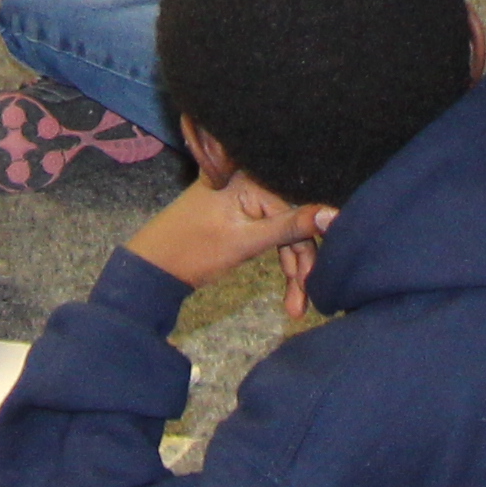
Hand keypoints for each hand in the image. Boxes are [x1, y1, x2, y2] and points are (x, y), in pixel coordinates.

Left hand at [124, 167, 332, 292]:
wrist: (150, 268)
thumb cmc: (193, 250)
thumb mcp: (247, 242)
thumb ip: (291, 227)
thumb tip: (335, 213)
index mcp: (251, 177)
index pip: (298, 211)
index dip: (310, 248)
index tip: (319, 282)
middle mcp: (249, 179)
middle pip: (292, 223)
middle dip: (300, 266)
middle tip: (302, 305)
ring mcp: (243, 197)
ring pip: (282, 233)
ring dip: (291, 270)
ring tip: (294, 309)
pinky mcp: (238, 214)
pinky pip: (269, 234)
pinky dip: (277, 260)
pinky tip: (287, 291)